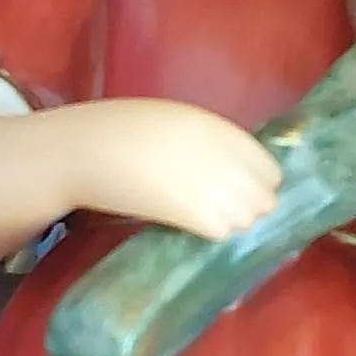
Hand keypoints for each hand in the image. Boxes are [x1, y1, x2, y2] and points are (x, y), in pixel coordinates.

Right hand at [50, 97, 283, 239]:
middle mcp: (223, 156)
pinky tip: (196, 228)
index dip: (261, 183)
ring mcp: (210, 185)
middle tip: (228, 211)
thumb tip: (233, 171)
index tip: (247, 191)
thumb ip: (210, 141)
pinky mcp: (192, 214)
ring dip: (234, 223)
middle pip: (264, 196)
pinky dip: (214, 234)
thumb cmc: (122, 130)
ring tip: (209, 219)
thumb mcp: (176, 121)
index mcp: (218, 129)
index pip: (268, 167)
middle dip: (252, 207)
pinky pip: (222, 232)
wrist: (87, 149)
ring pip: (248, 218)